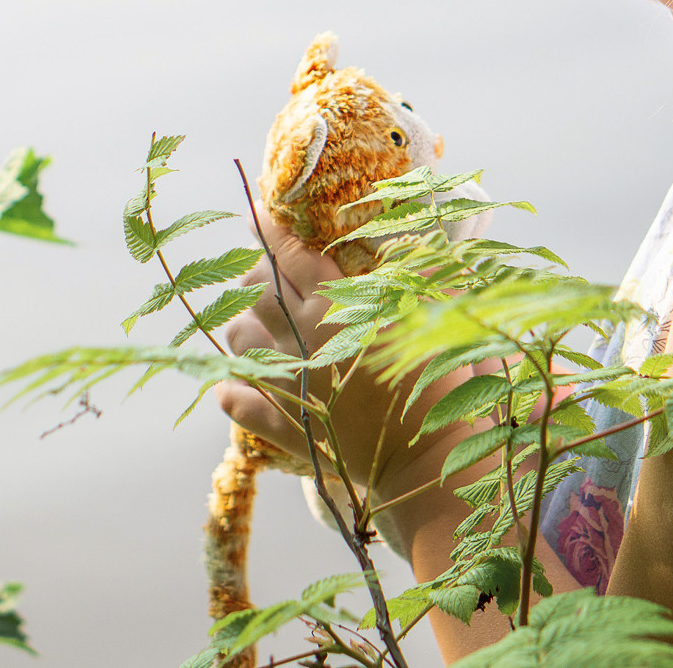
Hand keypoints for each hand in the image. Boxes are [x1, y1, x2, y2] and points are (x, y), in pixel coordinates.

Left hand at [213, 200, 473, 513]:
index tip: (257, 212)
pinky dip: (234, 387)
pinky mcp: (282, 426)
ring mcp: (287, 384)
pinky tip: (238, 381)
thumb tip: (418, 236)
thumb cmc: (439, 381)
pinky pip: (237, 399)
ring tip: (257, 321)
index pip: (288, 255)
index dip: (269, 229)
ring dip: (244, 323)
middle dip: (257, 271)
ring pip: (239, 339)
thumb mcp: (434, 316)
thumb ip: (419, 274)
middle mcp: (301, 339)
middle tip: (269, 268)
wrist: (428, 459)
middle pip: (256, 290)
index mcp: (336, 308)